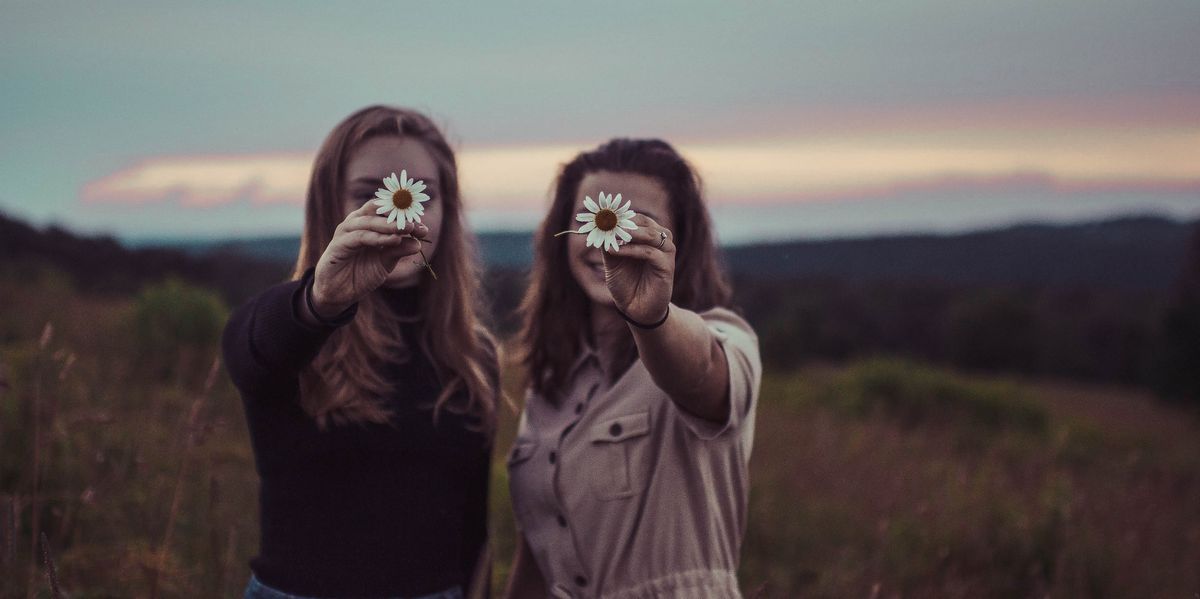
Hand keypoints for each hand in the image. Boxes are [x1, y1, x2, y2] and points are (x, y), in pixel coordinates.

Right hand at [311, 200, 427, 315]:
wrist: (339, 292)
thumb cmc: (361, 273)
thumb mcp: (385, 262)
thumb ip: (398, 250)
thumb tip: (418, 244)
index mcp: (367, 223)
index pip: (387, 211)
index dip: (406, 217)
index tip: (424, 228)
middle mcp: (356, 222)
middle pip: (378, 210)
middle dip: (399, 216)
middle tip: (416, 225)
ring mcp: (346, 231)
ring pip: (370, 221)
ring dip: (390, 225)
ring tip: (408, 229)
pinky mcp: (338, 244)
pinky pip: (360, 237)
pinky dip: (378, 238)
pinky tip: (393, 240)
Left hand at [601, 214, 674, 323]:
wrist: (636, 310)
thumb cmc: (626, 284)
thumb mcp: (613, 262)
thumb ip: (609, 244)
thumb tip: (599, 226)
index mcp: (649, 237)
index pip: (638, 218)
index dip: (621, 215)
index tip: (602, 215)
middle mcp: (660, 241)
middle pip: (645, 223)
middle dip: (624, 222)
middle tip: (606, 222)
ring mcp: (666, 253)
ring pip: (650, 235)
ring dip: (629, 233)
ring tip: (612, 234)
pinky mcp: (667, 267)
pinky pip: (649, 252)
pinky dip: (631, 250)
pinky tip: (616, 251)